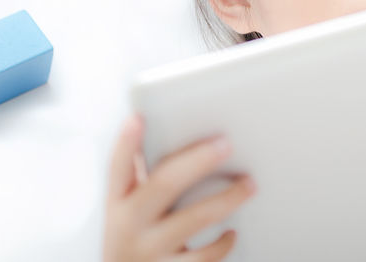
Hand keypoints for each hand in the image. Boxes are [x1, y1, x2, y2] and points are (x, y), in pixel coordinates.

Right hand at [103, 114, 255, 261]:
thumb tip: (146, 130)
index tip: (138, 118)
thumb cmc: (129, 241)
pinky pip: (205, 256)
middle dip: (197, 161)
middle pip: (164, 184)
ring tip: (249, 184)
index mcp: (117, 202)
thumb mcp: (123, 209)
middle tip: (225, 144)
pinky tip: (232, 232)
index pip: (117, 167)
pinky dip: (223, 243)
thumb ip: (136, 177)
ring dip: (227, 198)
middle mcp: (129, 224)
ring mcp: (150, 250)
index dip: (126, 142)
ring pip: (194, 219)